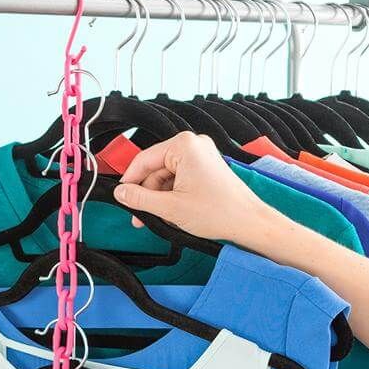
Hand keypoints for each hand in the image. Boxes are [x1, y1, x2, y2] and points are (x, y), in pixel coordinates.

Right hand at [113, 132, 270, 241]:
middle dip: (146, 194)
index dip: (129, 181)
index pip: (144, 160)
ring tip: (157, 219)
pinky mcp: (206, 169)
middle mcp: (193, 146)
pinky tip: (170, 213)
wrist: (247, 222)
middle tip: (139, 216)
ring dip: (159, 198)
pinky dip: (172, 196)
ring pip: (166, 177)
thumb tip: (121, 193)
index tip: (120, 196)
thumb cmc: (219, 211)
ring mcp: (201, 157)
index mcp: (184, 145)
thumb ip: (140, 198)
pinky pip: (179, 180)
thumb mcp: (170, 207)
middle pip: (155, 169)